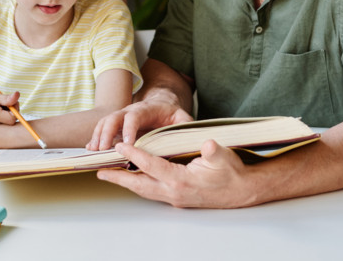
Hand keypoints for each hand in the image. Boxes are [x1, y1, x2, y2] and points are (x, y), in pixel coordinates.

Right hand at [0, 87, 19, 126]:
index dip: (15, 109)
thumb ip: (5, 98)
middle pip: (10, 121)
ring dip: (5, 112)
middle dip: (11, 110)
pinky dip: (0, 115)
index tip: (10, 101)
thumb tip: (18, 96)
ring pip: (5, 122)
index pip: (12, 118)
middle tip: (3, 100)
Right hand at [87, 100, 192, 149]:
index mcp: (147, 109)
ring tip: (94, 151)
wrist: (163, 104)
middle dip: (107, 133)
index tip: (128, 143)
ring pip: (105, 122)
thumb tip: (189, 135)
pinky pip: (103, 129)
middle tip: (103, 149)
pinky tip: (91, 149)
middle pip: (114, 117)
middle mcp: (131, 111)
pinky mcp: (117, 125)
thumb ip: (186, 125)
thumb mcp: (182, 117)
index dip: (129, 128)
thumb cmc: (172, 114)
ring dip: (98, 136)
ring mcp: (122, 117)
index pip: (135, 116)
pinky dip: (96, 138)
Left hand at [97, 139, 252, 207]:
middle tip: (100, 170)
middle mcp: (175, 192)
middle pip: (140, 185)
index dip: (135, 155)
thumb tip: (208, 144)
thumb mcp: (225, 157)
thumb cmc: (233, 172)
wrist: (243, 190)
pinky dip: (139, 183)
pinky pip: (152, 190)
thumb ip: (214, 151)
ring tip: (109, 174)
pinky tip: (133, 177)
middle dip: (119, 177)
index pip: (152, 166)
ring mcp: (175, 197)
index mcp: (182, 181)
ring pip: (144, 190)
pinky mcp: (178, 197)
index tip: (121, 146)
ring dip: (127, 182)